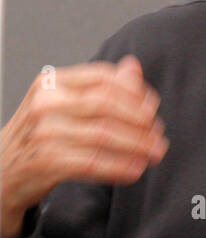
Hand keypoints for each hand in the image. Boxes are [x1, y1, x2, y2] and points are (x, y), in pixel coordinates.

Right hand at [1, 55, 167, 237]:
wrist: (1, 171)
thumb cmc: (38, 135)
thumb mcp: (64, 103)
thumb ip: (100, 86)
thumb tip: (133, 66)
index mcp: (52, 83)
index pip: (103, 77)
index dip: (135, 92)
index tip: (152, 106)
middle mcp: (45, 103)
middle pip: (107, 105)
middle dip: (141, 121)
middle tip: (158, 133)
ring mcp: (42, 132)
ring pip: (103, 134)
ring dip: (137, 145)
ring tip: (155, 152)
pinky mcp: (44, 161)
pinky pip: (92, 162)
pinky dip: (119, 167)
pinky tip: (135, 169)